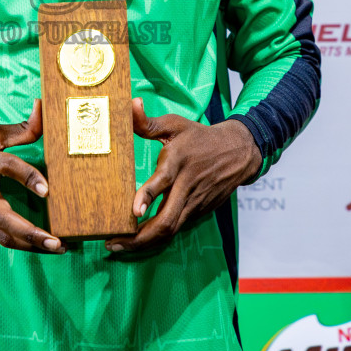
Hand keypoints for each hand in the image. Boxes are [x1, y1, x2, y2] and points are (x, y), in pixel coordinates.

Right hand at [0, 100, 65, 253]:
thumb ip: (21, 129)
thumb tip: (43, 107)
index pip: (7, 167)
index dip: (27, 177)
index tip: (46, 190)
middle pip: (4, 218)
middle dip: (31, 233)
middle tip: (57, 242)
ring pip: (4, 235)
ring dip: (31, 245)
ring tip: (57, 248)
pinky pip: (1, 238)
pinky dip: (21, 245)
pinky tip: (41, 246)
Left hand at [106, 98, 261, 254]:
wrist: (238, 152)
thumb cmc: (200, 137)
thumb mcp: (175, 124)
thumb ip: (148, 122)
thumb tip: (130, 104)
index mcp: (179, 162)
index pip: (163, 182)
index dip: (148, 197)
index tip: (133, 210)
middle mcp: (186, 186)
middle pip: (166, 220)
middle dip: (138, 237)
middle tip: (112, 242)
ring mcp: (194, 203)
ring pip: (170, 230)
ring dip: (144, 242)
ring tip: (118, 246)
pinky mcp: (198, 211)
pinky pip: (176, 228)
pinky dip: (156, 236)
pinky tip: (138, 239)